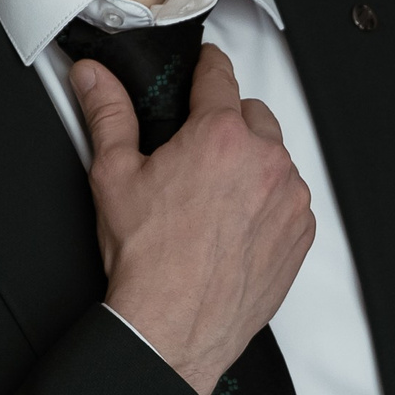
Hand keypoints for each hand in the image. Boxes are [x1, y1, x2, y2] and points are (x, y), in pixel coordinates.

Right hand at [72, 43, 315, 394]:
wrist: (174, 326)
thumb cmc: (150, 261)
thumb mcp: (115, 176)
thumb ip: (108, 115)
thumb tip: (94, 80)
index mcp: (220, 137)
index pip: (220, 75)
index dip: (206, 68)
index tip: (204, 70)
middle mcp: (265, 162)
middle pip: (252, 116)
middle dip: (226, 126)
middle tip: (195, 156)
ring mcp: (289, 198)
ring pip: (274, 158)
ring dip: (250, 166)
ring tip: (212, 199)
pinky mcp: (300, 231)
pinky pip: (289, 198)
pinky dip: (267, 203)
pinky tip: (233, 225)